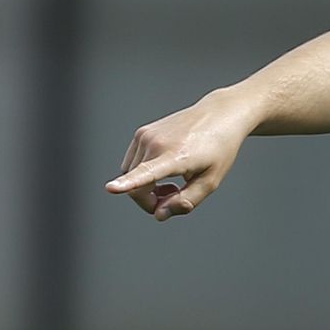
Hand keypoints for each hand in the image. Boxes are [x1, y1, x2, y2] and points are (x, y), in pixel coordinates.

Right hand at [105, 90, 257, 220]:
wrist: (219, 115)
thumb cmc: (219, 149)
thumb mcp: (210, 181)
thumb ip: (186, 202)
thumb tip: (159, 215)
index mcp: (176, 156)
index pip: (147, 173)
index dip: (127, 184)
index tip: (111, 188)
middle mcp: (156, 143)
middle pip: (136, 188)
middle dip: (151, 201)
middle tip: (174, 200)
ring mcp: (146, 136)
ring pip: (131, 176)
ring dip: (147, 187)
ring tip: (173, 184)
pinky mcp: (141, 132)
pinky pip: (132, 163)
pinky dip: (143, 173)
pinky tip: (165, 170)